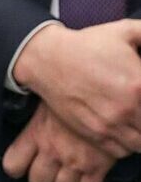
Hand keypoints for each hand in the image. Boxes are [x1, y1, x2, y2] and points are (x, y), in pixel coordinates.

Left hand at [2, 104, 115, 181]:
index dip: (16, 168)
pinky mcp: (99, 167)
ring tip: (69, 171)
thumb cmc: (78, 92)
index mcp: (36, 133)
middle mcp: (53, 151)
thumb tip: (23, 107)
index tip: (22, 165)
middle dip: (43, 177)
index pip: (12, 165)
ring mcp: (75, 162)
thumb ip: (36, 116)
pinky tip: (87, 173)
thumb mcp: (49, 99)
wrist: (113, 94)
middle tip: (49, 168)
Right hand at [13, 20, 140, 156]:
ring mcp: (109, 125)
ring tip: (137, 121)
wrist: (49, 60)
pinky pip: (121, 151)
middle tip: (140, 107)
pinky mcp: (93, 133)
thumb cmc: (88, 44)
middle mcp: (127, 109)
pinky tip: (127, 131)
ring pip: (140, 144)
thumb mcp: (128, 30)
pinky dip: (128, 145)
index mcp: (139, 84)